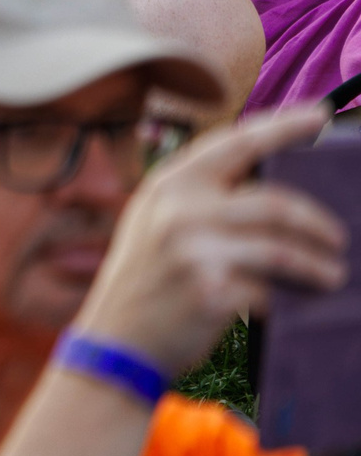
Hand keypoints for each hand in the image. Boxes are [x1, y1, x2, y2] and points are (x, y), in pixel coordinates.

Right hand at [70, 105, 343, 378]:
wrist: (117, 340)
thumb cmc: (146, 279)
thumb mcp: (156, 221)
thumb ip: (200, 197)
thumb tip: (270, 186)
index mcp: (169, 183)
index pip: (237, 141)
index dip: (284, 126)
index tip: (321, 115)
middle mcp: (180, 209)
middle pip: (276, 204)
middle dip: (319, 224)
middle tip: (338, 239)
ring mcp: (194, 249)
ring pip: (283, 250)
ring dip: (318, 267)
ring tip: (332, 276)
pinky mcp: (212, 291)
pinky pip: (269, 292)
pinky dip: (284, 300)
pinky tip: (285, 307)